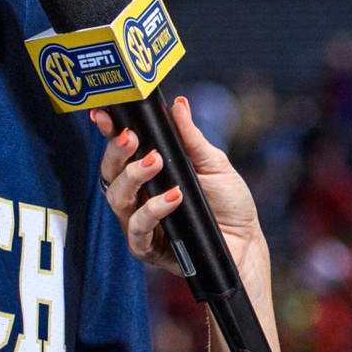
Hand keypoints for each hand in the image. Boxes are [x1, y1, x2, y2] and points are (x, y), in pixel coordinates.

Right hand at [92, 97, 263, 279]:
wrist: (246, 240)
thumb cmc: (228, 202)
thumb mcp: (213, 163)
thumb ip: (191, 137)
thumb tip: (179, 104)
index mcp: (150, 172)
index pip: (122, 149)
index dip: (109, 131)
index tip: (106, 115)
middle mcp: (139, 196)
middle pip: (111, 172)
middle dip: (116, 152)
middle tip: (132, 137)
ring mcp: (139, 222)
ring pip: (117, 199)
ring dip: (133, 176)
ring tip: (156, 162)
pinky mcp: (148, 247)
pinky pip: (137, 229)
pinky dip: (152, 210)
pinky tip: (173, 197)